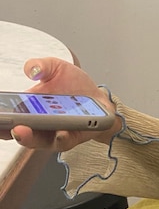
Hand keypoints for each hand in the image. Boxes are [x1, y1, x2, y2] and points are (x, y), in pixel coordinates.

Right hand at [0, 57, 120, 150]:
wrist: (98, 97)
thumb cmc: (73, 85)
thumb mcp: (57, 69)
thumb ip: (42, 66)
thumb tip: (32, 70)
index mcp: (28, 108)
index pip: (7, 115)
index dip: (0, 116)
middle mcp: (37, 124)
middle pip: (16, 131)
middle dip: (6, 128)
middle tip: (4, 122)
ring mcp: (52, 133)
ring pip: (36, 141)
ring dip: (28, 137)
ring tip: (21, 129)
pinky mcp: (71, 138)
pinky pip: (63, 142)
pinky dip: (60, 138)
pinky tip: (60, 132)